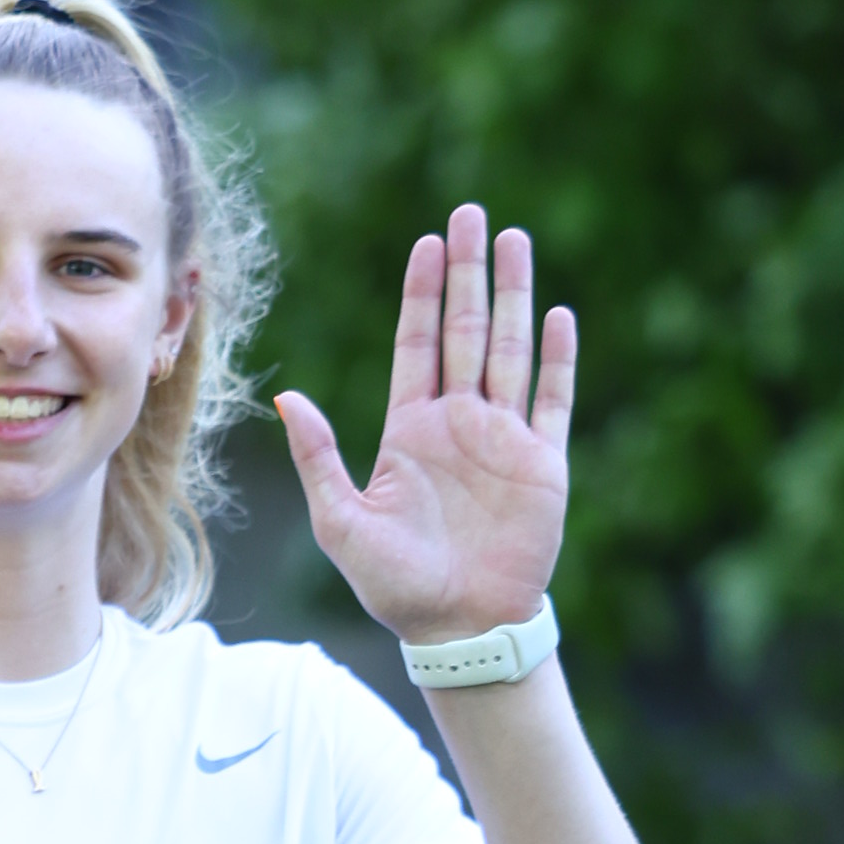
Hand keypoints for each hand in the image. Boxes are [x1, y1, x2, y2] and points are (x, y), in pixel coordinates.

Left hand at [276, 208, 570, 646]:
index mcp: (410, 430)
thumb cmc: (393, 585)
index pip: (417, 343)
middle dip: (468, 271)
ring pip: (510, 349)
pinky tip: (554, 314)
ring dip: (513, 295)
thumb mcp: (341, 522)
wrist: (456, 630)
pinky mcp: (541, 464)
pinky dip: (555, 359)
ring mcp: (503, 439)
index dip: (422, 293)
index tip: (428, 242)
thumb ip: (318, 459)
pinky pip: (551, 400)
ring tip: (514, 240)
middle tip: (471, 213)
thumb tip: (287, 398)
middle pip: (466, 329)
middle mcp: (458, 423)